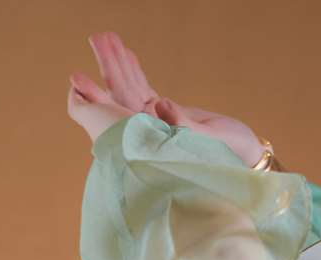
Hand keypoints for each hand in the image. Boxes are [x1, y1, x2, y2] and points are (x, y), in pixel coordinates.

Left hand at [67, 30, 265, 166]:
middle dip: (108, 65)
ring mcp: (155, 125)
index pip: (114, 116)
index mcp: (147, 143)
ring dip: (120, 63)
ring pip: (130, 89)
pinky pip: (145, 92)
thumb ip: (181, 123)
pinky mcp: (168, 118)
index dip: (94, 96)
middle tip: (98, 36)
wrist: (243, 161)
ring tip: (108, 37)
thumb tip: (159, 104)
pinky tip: (129, 56)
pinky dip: (136, 73)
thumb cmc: (225, 158)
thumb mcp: (204, 141)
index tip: (76, 79)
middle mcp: (146, 134)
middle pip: (119, 95)